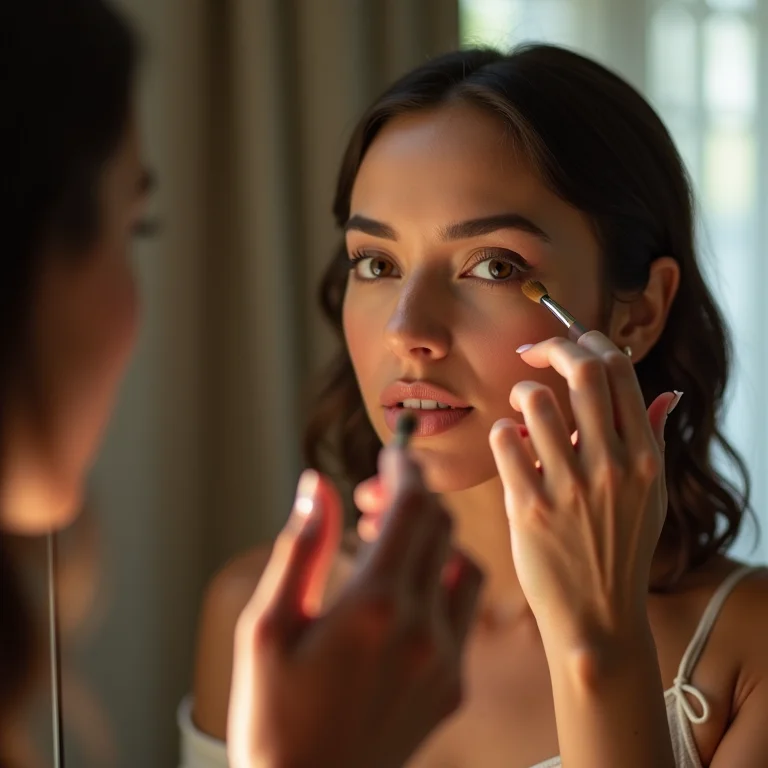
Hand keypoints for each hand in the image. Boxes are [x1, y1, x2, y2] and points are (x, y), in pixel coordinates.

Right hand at [228, 450, 483, 767]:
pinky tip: (402, 595)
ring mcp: (445, 659)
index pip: (413, 508)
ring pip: (463, 563)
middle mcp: (422, 628)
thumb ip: (300, 549)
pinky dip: (441, 581)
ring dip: (433, 538)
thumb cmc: (272, 716)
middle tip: (371, 501)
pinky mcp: (454, 685)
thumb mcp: (266, 628)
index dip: (405, 471)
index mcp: (374, 606)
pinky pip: (464, 610)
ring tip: (387, 544)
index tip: (391, 456)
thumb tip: (316, 484)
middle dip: (413, 497)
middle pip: (441, 526)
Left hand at [489, 331, 679, 651]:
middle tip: (532, 353)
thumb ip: (654, 439)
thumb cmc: (620, 549)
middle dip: (550, 347)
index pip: (618, 370)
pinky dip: (502, 433)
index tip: (567, 344)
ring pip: (535, 399)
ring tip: (521, 410)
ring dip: (521, 393)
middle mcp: (611, 465)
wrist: (597, 614)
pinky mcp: (530, 507)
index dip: (587, 342)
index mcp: (644, 456)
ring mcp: (570, 487)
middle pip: (582, 371)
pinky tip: (510, 446)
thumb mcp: (652, 496)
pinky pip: (505, 441)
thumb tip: (666, 393)